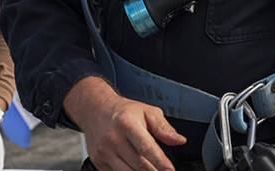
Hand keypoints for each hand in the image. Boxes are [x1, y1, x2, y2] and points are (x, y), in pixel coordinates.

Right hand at [65, 77, 185, 170]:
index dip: (160, 162)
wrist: (95, 109)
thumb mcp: (147, 112)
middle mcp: (113, 138)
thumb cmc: (123, 112)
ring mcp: (104, 152)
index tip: (170, 170)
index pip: (146, 148)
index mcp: (127, 124)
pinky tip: (136, 169)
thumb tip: (179, 140)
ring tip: (152, 170)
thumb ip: (163, 128)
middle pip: (139, 164)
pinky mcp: (98, 161)